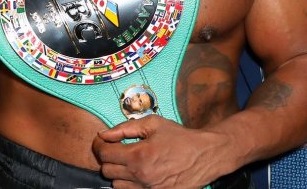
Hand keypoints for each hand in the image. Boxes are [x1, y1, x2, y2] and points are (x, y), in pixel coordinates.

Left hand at [92, 116, 227, 188]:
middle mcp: (141, 175)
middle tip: (117, 151)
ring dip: (118, 174)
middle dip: (108, 159)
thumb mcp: (152, 124)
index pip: (104, 154)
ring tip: (129, 163)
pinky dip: (130, 185)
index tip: (102, 142)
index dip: (99, 146)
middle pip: (107, 171)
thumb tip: (103, 134)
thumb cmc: (180, 137)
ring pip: (116, 186)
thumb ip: (124, 128)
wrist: (206, 155)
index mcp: (138, 155)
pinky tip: (138, 174)